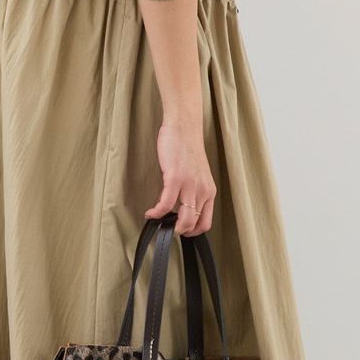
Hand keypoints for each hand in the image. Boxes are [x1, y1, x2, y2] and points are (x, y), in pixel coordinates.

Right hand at [144, 118, 215, 235]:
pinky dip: (156, 213)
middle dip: (178, 231)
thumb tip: (180, 207)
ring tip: (158, 222)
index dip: (193, 232)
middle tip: (167, 229)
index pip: (205, 222)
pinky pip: (165, 204)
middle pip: (193, 224)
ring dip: (168, 226)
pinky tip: (150, 212)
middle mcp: (202, 190)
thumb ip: (193, 191)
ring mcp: (189, 185)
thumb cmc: (188, 148)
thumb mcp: (198, 174)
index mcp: (209, 191)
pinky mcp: (175, 178)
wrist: (184, 127)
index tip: (181, 230)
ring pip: (182, 219)